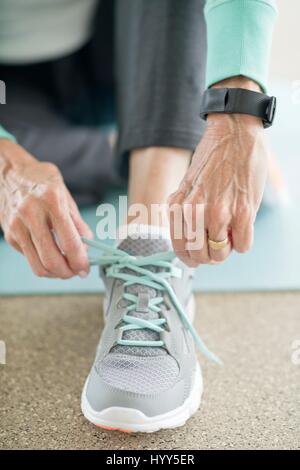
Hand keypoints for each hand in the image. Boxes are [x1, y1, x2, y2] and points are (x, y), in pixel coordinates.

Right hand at [0, 140, 92, 277]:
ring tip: (65, 268)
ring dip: (55, 273)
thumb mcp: (64, 193)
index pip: (69, 242)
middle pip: (51, 260)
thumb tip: (88, 246)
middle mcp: (31, 213)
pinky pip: (29, 258)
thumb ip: (77, 221)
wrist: (8, 172)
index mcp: (51, 200)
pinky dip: (43, 262)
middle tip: (76, 272)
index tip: (86, 269)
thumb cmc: (40, 181)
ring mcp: (17, 226)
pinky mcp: (9, 235)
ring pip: (38, 266)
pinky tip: (50, 254)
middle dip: (67, 273)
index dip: (80, 261)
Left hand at [168, 78, 269, 265]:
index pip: (180, 248)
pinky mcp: (242, 212)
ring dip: (227, 248)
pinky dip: (244, 241)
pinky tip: (243, 225)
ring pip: (220, 254)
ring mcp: (218, 213)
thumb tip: (186, 241)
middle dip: (210, 255)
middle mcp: (194, 212)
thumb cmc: (212, 159)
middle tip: (218, 243)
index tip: (199, 256)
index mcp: (178, 206)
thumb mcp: (186, 185)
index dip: (191, 257)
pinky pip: (243, 246)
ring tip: (231, 231)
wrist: (234, 133)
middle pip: (200, 257)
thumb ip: (183, 211)